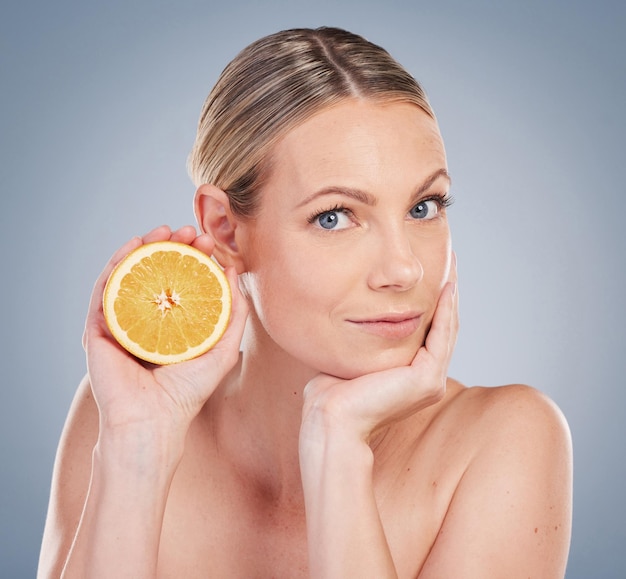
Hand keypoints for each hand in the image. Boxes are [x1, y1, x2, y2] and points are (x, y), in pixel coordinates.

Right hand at [83, 225, 247, 444]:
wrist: (154, 419)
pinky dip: (118, 262)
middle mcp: (144, 319)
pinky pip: (106, 287)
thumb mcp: (223, 349)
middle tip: (191, 231)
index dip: (193, 259)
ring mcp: (120, 321)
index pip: (179, 282)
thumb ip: (233, 314)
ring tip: (166, 230)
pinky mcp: (99, 327)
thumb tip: (233, 274)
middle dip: (173, 247)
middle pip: (156, 272)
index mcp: (170, 324)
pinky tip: (135, 245)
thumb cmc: (187, 391)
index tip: (208, 243)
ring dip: (146, 246)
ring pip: (131, 273)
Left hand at [301, 254, 457, 443]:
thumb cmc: (332, 392)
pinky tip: (447, 286)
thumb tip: (355, 317)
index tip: (432, 273)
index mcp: (412, 378)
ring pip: (447, 328)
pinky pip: (442, 335)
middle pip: (443, 327)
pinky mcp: (427, 378)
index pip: (429, 333)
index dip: (433, 303)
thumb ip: (364, 339)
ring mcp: (430, 381)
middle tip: (450, 260)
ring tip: (453, 265)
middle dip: (447, 293)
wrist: (329, 418)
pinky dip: (446, 309)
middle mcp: (427, 380)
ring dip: (451, 296)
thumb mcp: (354, 356)